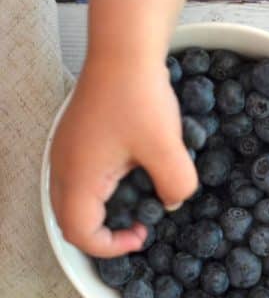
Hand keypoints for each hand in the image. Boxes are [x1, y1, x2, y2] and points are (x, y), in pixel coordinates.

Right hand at [50, 0, 194, 257]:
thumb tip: (173, 201)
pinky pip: (81, 175)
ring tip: (140, 200)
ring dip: (104, 209)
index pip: (80, 233)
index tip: (143, 235)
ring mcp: (66, 149)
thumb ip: (175, 183)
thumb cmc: (139, 97)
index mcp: (78, 177)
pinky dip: (103, 188)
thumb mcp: (166, 147)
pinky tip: (134, 171)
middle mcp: (63, 167)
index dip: (110, 247)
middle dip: (104, 232)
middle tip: (141, 225)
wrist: (124, 50)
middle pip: (71, 219)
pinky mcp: (76, 136)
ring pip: (75, 197)